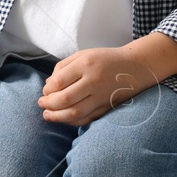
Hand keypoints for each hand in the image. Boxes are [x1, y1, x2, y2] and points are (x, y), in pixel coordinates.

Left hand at [37, 47, 160, 125]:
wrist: (135, 67)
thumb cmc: (104, 59)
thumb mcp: (83, 55)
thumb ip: (63, 68)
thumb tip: (48, 86)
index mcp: (86, 64)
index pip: (59, 81)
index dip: (47, 90)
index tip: (45, 91)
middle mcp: (94, 81)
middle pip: (65, 99)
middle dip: (49, 104)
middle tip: (41, 103)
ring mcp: (101, 96)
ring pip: (75, 112)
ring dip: (57, 116)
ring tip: (47, 114)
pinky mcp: (107, 107)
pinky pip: (86, 119)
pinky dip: (72, 121)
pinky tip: (64, 118)